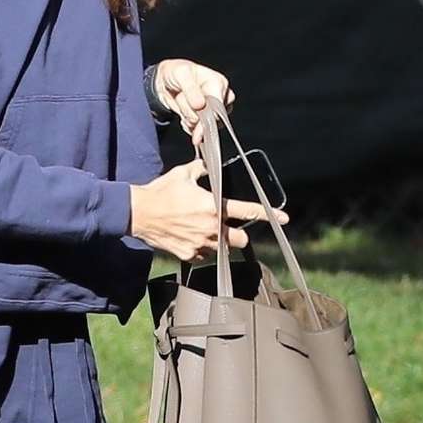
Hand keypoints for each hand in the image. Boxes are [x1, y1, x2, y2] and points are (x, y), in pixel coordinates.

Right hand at [129, 158, 289, 262]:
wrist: (137, 213)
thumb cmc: (160, 192)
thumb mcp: (184, 174)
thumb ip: (202, 169)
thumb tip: (209, 166)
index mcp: (214, 207)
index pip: (248, 211)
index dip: (269, 214)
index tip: (285, 218)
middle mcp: (211, 228)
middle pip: (241, 240)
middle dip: (239, 235)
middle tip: (229, 228)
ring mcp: (200, 244)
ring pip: (222, 250)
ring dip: (219, 243)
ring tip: (204, 232)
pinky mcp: (188, 255)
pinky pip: (204, 256)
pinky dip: (203, 250)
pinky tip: (192, 239)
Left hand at [154, 60, 233, 142]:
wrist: (166, 81)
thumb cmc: (176, 72)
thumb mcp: (181, 74)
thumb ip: (191, 88)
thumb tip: (200, 105)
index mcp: (219, 83)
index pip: (219, 106)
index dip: (207, 115)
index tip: (194, 118)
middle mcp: (220, 96)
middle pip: (213, 119)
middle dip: (194, 116)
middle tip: (181, 101)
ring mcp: (213, 109)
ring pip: (204, 126)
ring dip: (189, 120)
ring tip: (181, 103)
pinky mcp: (206, 119)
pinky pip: (199, 132)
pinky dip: (189, 126)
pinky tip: (183, 115)